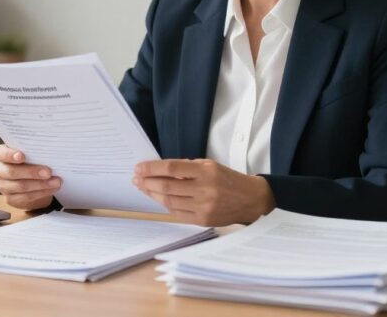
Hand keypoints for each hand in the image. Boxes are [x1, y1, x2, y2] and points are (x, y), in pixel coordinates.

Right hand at [0, 144, 61, 210]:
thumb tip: (50, 151)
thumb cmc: (33, 161)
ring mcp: (3, 186)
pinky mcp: (11, 199)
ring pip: (20, 186)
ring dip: (41, 184)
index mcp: (1, 155)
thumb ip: (35, 152)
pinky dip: (42, 192)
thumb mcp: (32, 153)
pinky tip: (52, 188)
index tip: (22, 156)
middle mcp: (0, 170)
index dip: (9, 155)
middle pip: (11, 172)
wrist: (34, 181)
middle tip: (48, 172)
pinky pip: (26, 197)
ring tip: (56, 182)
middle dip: (32, 172)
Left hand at [133, 159, 274, 225]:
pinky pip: (177, 213)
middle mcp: (205, 189)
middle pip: (167, 187)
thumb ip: (186, 168)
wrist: (250, 199)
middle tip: (136, 179)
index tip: (139, 168)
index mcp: (206, 171)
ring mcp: (204, 207)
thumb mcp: (209, 165)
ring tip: (143, 188)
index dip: (152, 168)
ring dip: (152, 194)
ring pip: (169, 201)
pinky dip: (165, 205)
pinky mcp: (203, 220)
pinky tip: (158, 199)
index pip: (172, 168)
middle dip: (147, 182)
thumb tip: (159, 170)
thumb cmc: (228, 179)